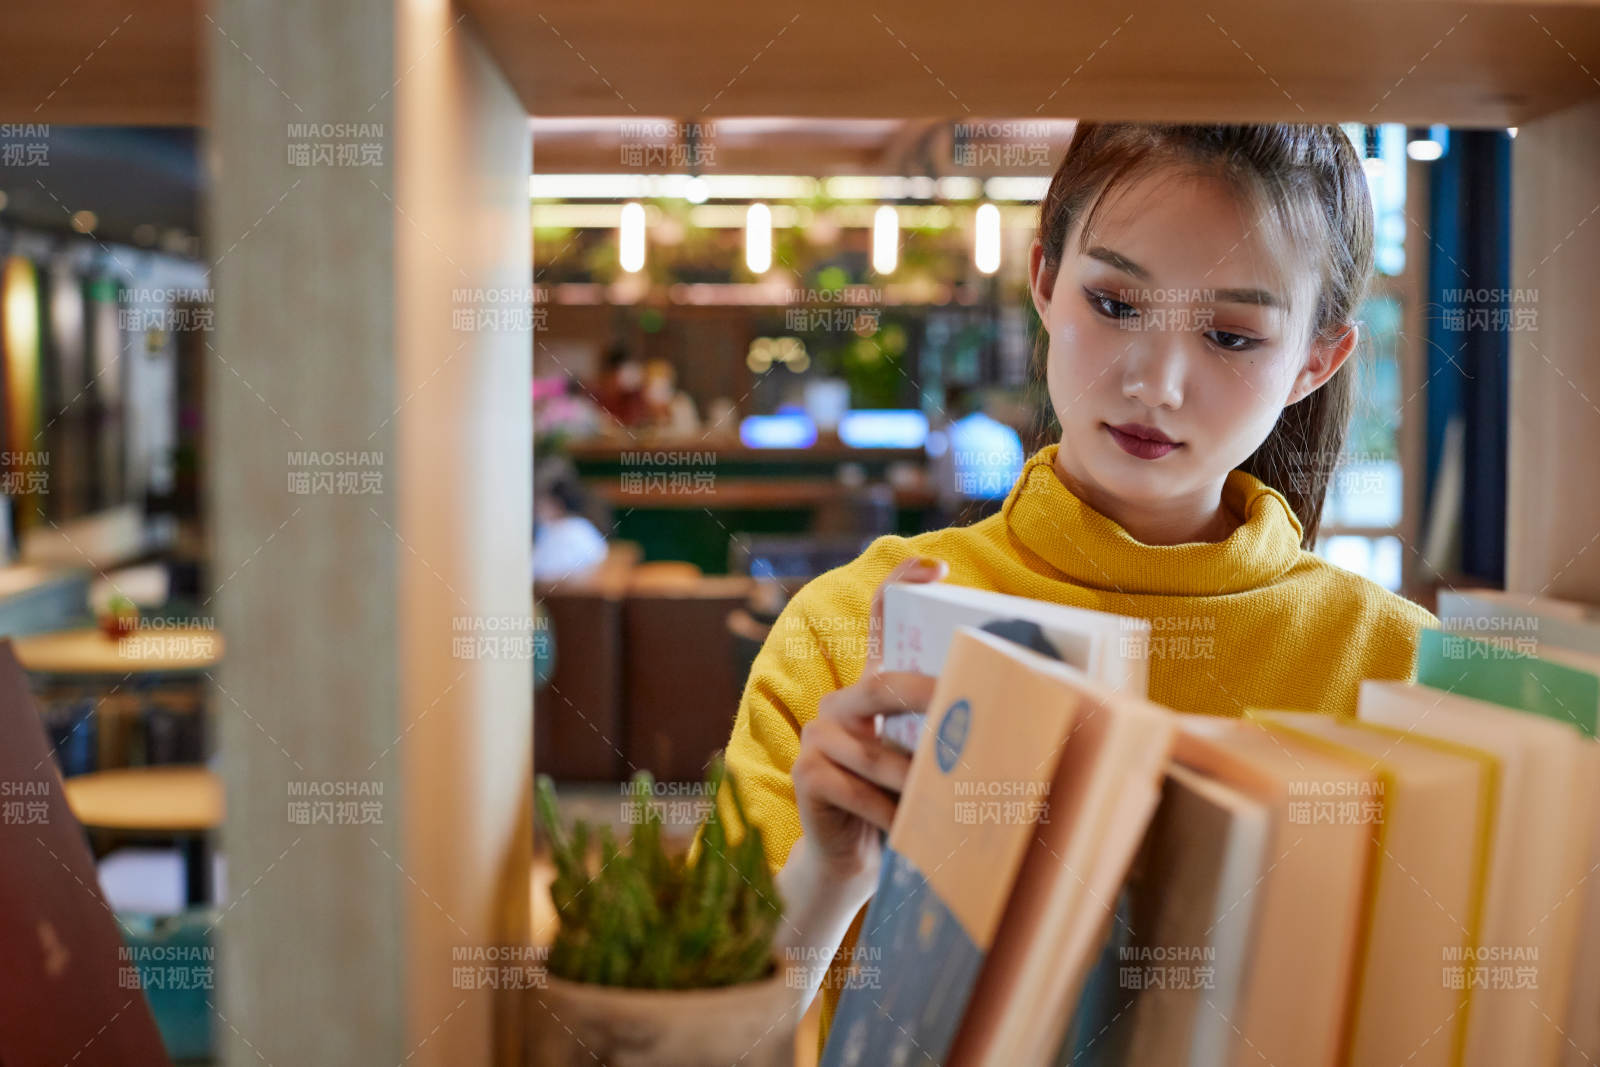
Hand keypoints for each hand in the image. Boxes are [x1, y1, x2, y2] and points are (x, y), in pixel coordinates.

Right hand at [790, 555, 947, 884]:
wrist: (852, 860)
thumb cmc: (899, 807)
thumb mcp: (923, 764)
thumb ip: (942, 737)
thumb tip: (1008, 721)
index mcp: (873, 693)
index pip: (879, 624)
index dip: (900, 587)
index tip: (935, 569)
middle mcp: (841, 705)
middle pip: (881, 685)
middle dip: (926, 696)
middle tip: (963, 708)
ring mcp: (817, 737)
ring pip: (875, 753)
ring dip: (916, 781)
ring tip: (948, 800)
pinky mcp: (805, 774)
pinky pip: (856, 790)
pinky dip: (890, 813)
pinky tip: (910, 830)